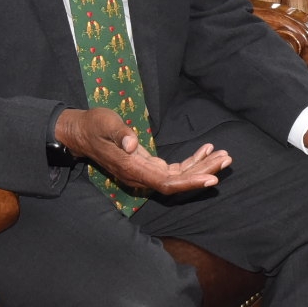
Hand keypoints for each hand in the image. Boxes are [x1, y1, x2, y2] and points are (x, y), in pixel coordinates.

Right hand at [54, 107, 231, 195]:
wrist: (80, 133)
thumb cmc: (93, 125)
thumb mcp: (105, 123)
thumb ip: (119, 134)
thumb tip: (131, 144)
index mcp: (132, 168)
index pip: (166, 183)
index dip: (189, 183)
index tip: (210, 178)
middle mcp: (140, 175)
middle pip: (177, 182)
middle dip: (203, 172)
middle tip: (226, 159)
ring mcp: (145, 172)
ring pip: (178, 176)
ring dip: (202, 167)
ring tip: (223, 155)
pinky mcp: (148, 166)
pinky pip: (174, 169)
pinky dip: (192, 161)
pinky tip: (206, 150)